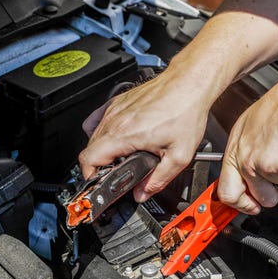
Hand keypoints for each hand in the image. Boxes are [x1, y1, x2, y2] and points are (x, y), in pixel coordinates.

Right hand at [78, 69, 212, 201]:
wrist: (189, 84)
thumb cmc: (185, 111)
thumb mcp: (179, 156)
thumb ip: (159, 180)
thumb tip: (143, 194)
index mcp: (124, 134)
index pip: (88, 159)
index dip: (91, 176)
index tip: (101, 183)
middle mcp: (114, 120)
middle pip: (90, 150)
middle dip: (100, 166)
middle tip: (115, 174)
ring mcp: (114, 109)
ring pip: (93, 135)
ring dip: (102, 150)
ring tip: (119, 158)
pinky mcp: (118, 101)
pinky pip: (99, 119)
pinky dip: (102, 132)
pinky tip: (116, 138)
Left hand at [218, 79, 277, 214]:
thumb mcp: (249, 127)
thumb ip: (244, 155)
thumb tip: (245, 176)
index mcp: (236, 151)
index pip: (227, 192)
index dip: (239, 205)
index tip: (249, 206)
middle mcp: (249, 161)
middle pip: (258, 197)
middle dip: (272, 192)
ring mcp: (269, 167)